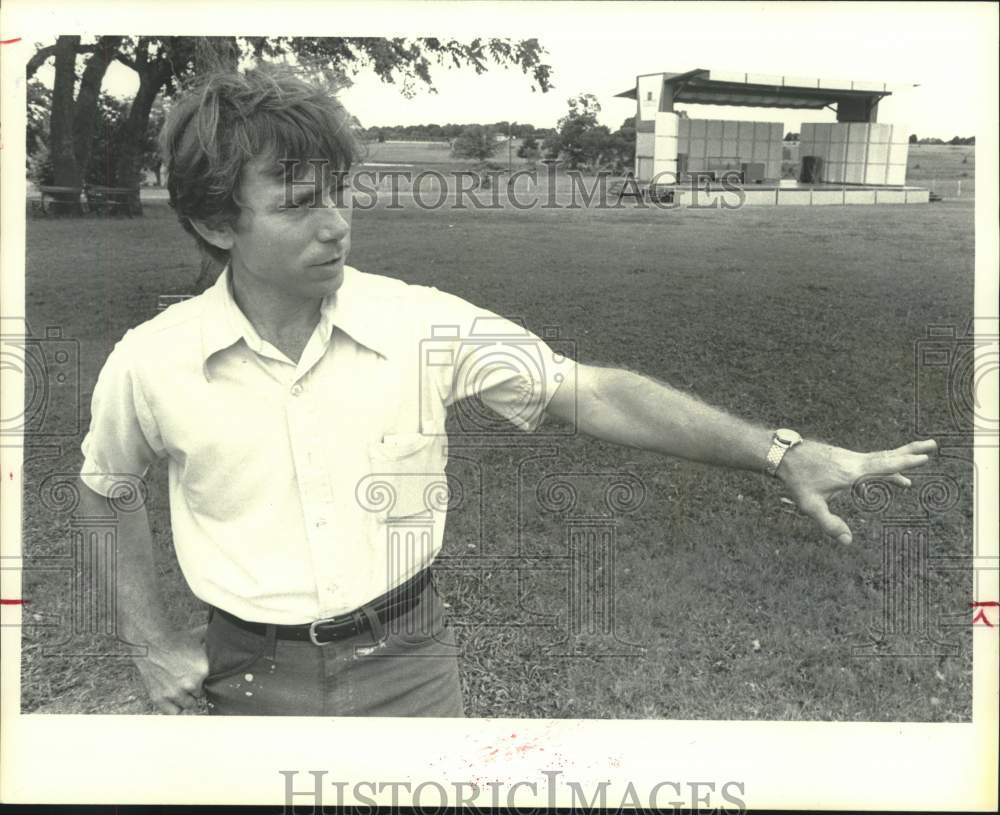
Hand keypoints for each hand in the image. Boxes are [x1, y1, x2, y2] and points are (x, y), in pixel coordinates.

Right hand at [133, 624, 208, 713]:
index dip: (204, 681)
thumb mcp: (199, 637)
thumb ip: (211, 642)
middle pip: (199, 696)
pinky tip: (175, 701)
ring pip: (188, 705)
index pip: (211, 685)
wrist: (150, 643)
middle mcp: (190, 684)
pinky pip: (173, 712)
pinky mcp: (160, 698)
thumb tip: (224, 638)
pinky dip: (175, 708)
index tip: (200, 677)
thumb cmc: (175, 640)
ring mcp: (174, 693)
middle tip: (188, 682)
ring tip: (181, 690)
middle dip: (195, 689)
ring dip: (186, 699)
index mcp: (203, 670)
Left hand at [776, 438, 937, 544]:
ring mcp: (848, 458)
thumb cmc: (796, 480)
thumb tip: (848, 542)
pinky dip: (882, 468)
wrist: (782, 455)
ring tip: (913, 472)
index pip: (884, 465)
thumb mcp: (811, 506)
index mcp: (851, 471)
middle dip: (910, 452)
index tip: (924, 457)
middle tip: (933, 446)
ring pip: (879, 459)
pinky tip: (884, 481)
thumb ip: (830, 524)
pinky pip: (868, 463)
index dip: (905, 462)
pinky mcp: (842, 458)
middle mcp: (853, 461)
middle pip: (887, 455)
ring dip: (897, 461)